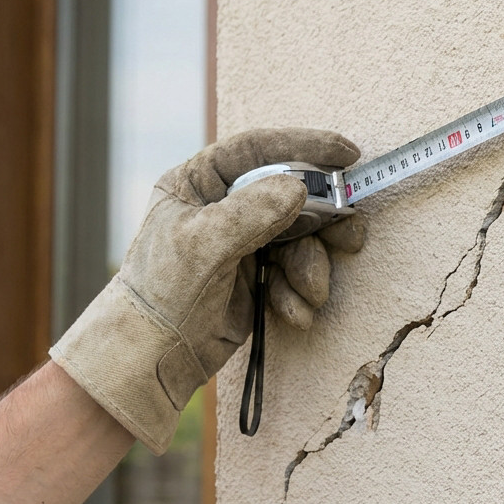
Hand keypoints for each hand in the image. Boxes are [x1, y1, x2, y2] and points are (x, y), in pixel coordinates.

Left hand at [50, 128, 364, 453]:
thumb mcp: (204, 245)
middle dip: (324, 220)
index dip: (305, 146)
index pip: (258, 150)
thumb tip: (299, 187)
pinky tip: (292, 312)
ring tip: (310, 292)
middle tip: (349, 236)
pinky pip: (295, 272)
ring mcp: (245, 239)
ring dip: (312, 267)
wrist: (153, 357)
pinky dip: (299, 292)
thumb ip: (252, 211)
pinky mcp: (258, 274)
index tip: (347, 154)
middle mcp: (226, 204)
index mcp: (200, 181)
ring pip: (302, 238)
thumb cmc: (162, 293)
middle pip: (292, 194)